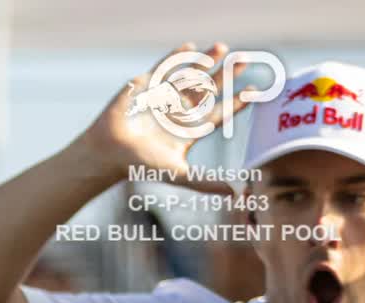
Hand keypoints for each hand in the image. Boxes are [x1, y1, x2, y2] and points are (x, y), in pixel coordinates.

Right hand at [76, 43, 250, 193]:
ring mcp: (164, 97)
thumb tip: (236, 193)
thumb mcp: (178, 174)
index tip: (255, 92)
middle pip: (210, 88)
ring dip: (206, 61)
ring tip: (222, 47)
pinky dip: (176, 57)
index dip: (238, 102)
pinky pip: (163, 68)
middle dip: (227, 74)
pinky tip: (190, 47)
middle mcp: (180, 110)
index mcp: (190, 128)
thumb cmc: (140, 165)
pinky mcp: (146, 87)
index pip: (220, 112)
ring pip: (190, 75)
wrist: (109, 153)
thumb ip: (206, 183)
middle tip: (244, 60)